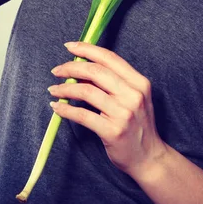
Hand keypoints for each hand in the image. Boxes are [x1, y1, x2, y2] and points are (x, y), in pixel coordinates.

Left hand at [48, 41, 167, 178]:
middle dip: (72, 68)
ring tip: (53, 89)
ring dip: (65, 89)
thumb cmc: (137, 125)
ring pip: (87, 92)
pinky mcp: (113, 131)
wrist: (149, 157)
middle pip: (96, 72)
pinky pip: (83, 116)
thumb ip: (115, 82)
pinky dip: (66, 110)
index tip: (70, 46)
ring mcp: (124, 113)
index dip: (87, 49)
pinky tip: (57, 107)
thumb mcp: (133, 97)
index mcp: (139, 82)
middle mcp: (133, 95)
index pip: (109, 58)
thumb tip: (82, 67)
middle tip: (56, 70)